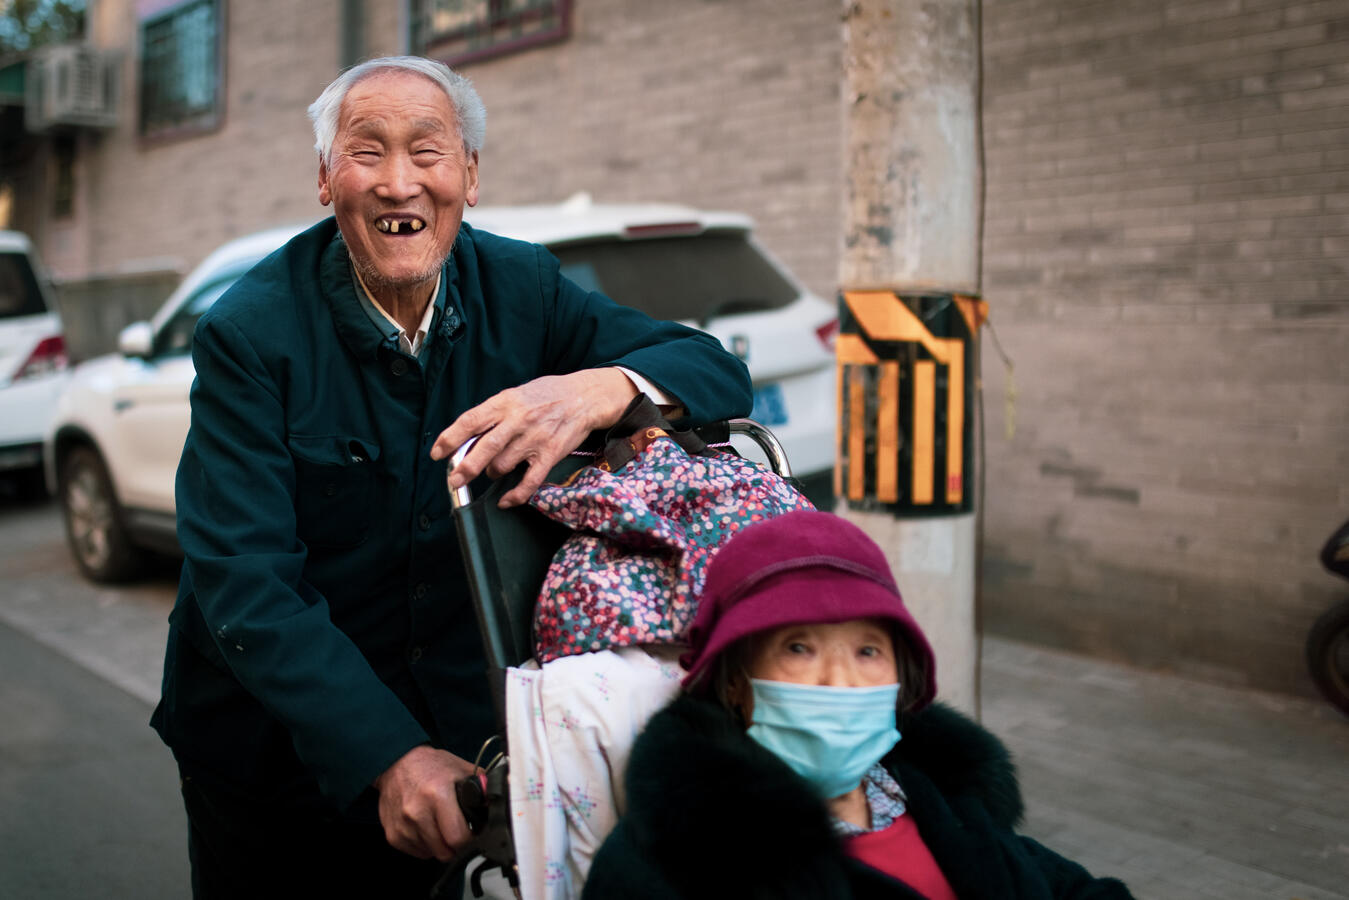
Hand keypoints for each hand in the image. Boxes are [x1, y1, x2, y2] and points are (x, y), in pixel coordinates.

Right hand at [373, 745, 476, 860]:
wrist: (396, 763)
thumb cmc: (431, 766)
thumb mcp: (461, 769)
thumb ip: (483, 786)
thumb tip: (500, 800)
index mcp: (437, 795)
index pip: (458, 838)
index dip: (470, 839)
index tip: (473, 833)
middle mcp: (417, 812)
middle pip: (445, 852)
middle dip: (456, 845)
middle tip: (458, 831)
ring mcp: (402, 826)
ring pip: (431, 854)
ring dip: (440, 845)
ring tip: (440, 824)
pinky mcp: (392, 835)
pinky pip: (417, 852)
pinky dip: (425, 845)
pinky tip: (427, 827)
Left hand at [431, 369, 637, 506]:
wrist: (584, 397)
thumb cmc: (546, 395)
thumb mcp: (515, 395)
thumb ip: (493, 415)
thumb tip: (466, 439)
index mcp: (505, 402)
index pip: (471, 420)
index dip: (451, 438)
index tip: (437, 453)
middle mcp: (518, 420)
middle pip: (485, 448)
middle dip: (466, 468)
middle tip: (454, 481)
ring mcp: (535, 439)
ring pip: (502, 466)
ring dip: (493, 473)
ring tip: (496, 468)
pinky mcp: (550, 455)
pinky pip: (528, 483)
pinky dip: (514, 496)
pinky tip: (505, 501)